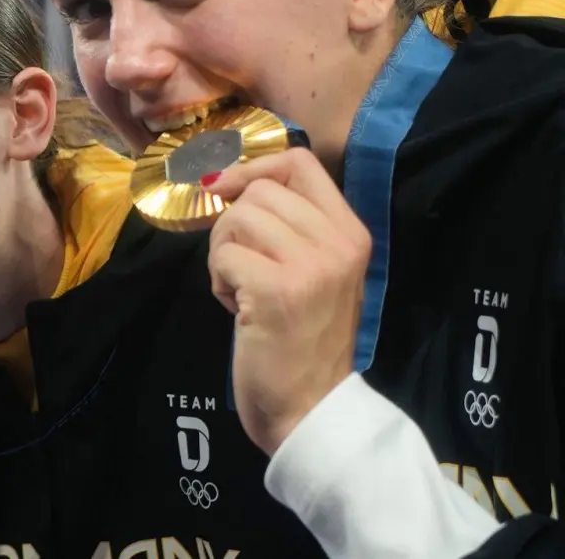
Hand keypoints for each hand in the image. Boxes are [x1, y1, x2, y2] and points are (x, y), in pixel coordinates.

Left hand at [203, 148, 370, 454]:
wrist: (309, 407)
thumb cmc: (303, 338)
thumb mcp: (313, 271)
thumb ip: (289, 225)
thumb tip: (225, 178)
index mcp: (351, 232)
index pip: (299, 162)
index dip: (253, 168)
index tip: (227, 190)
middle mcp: (338, 243)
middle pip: (259, 191)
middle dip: (232, 226)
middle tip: (242, 268)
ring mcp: (311, 266)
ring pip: (236, 219)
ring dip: (223, 254)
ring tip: (243, 291)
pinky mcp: (277, 290)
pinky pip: (224, 255)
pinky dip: (219, 281)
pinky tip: (239, 310)